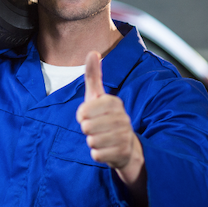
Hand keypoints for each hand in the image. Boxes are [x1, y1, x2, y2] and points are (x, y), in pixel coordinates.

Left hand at [77, 51, 145, 191]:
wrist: (126, 146)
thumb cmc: (106, 118)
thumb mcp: (97, 96)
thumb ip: (94, 75)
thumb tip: (93, 51)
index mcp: (114, 103)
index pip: (84, 110)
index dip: (81, 115)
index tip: (88, 115)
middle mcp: (122, 118)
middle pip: (86, 127)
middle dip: (87, 129)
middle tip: (96, 128)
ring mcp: (124, 136)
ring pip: (91, 141)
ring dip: (92, 141)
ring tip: (102, 138)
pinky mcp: (122, 153)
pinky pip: (97, 154)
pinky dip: (97, 154)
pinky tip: (106, 149)